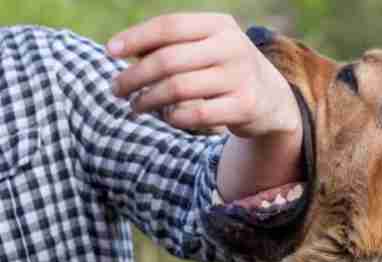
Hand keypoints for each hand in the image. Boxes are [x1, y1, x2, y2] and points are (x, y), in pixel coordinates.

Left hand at [107, 13, 300, 138]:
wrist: (272, 97)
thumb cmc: (223, 69)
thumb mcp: (204, 47)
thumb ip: (170, 45)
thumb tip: (120, 50)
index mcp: (219, 24)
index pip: (169, 26)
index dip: (135, 38)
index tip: (109, 52)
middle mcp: (232, 46)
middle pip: (168, 60)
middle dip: (134, 76)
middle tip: (116, 90)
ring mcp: (240, 76)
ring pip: (177, 88)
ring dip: (147, 100)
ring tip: (136, 106)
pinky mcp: (245, 105)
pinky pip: (195, 114)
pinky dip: (174, 117)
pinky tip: (167, 117)